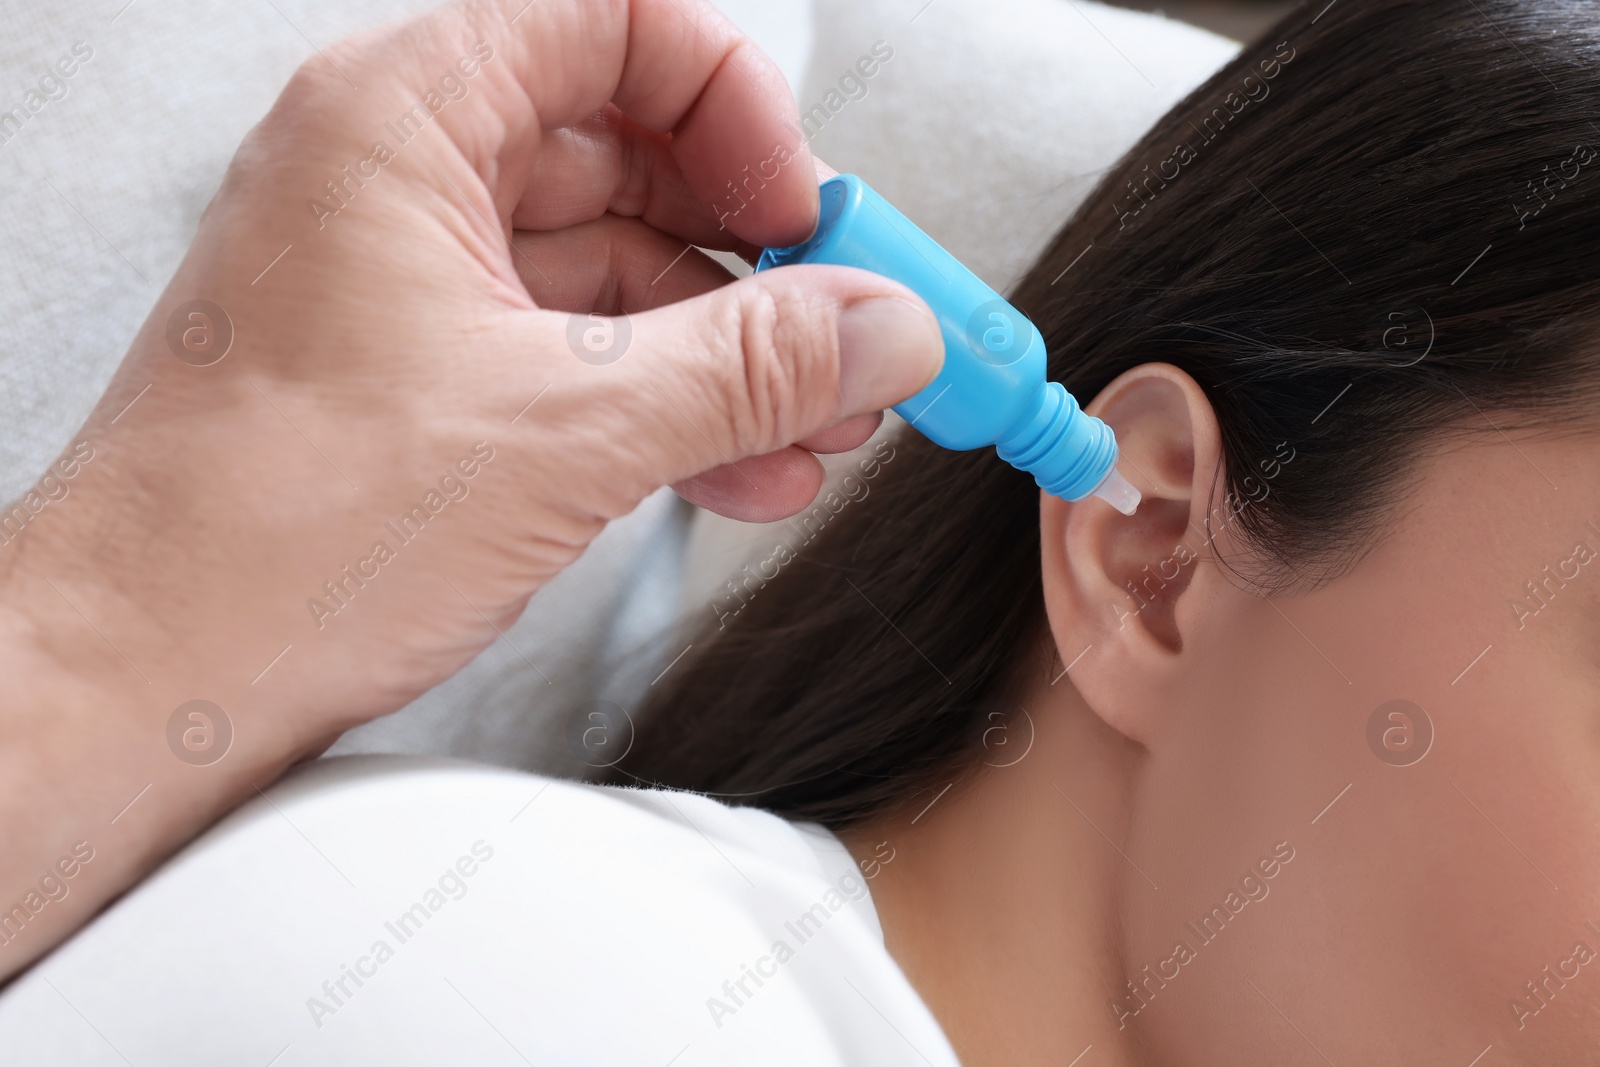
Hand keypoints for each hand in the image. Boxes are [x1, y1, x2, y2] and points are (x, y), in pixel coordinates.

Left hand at [0, 0, 941, 977]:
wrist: (147, 683)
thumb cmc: (269, 533)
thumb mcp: (565, 430)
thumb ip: (748, 365)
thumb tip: (879, 326)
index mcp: (403, 122)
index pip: (615, 30)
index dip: (735, 109)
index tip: (806, 211)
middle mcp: (403, 185)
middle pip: (633, 161)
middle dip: (760, 261)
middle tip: (847, 332)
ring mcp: (416, 289)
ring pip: (619, 279)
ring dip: (732, 360)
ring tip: (816, 432)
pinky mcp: (431, 385)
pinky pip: (584, 362)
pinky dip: (672, 413)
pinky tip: (743, 473)